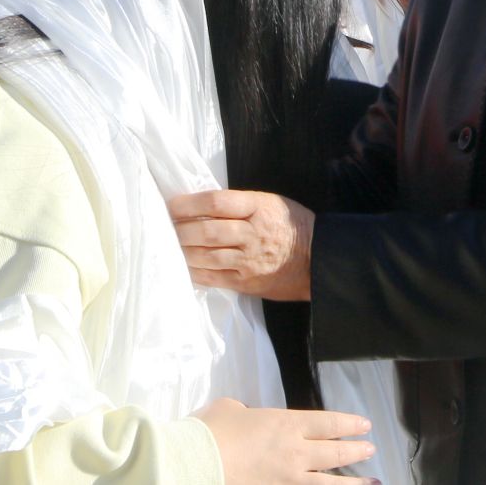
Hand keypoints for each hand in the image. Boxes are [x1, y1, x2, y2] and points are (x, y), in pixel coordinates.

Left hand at [170, 189, 314, 299]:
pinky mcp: (246, 282)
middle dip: (181, 229)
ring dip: (183, 251)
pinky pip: (213, 277)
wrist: (319, 260)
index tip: (173, 204)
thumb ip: (241, 204)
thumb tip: (203, 205)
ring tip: (171, 245)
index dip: (190, 203)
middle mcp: (252, 234)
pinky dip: (194, 271)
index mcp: (259, 208)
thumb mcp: (272, 203)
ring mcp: (248, 261)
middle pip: (207, 231)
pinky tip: (184, 265)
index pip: (217, 202)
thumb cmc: (292, 226)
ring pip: (206, 256)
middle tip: (166, 227)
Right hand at [193, 399, 376, 483]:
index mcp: (286, 424)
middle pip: (334, 452)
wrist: (198, 461)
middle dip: (356, 451)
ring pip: (328, 482)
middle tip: (370, 449)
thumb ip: (247, 412)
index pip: (328, 423)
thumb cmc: (213, 430)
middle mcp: (294, 451)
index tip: (364, 426)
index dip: (349, 424)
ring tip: (370, 482)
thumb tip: (245, 416)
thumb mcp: (231, 408)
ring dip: (352, 481)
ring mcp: (286, 477)